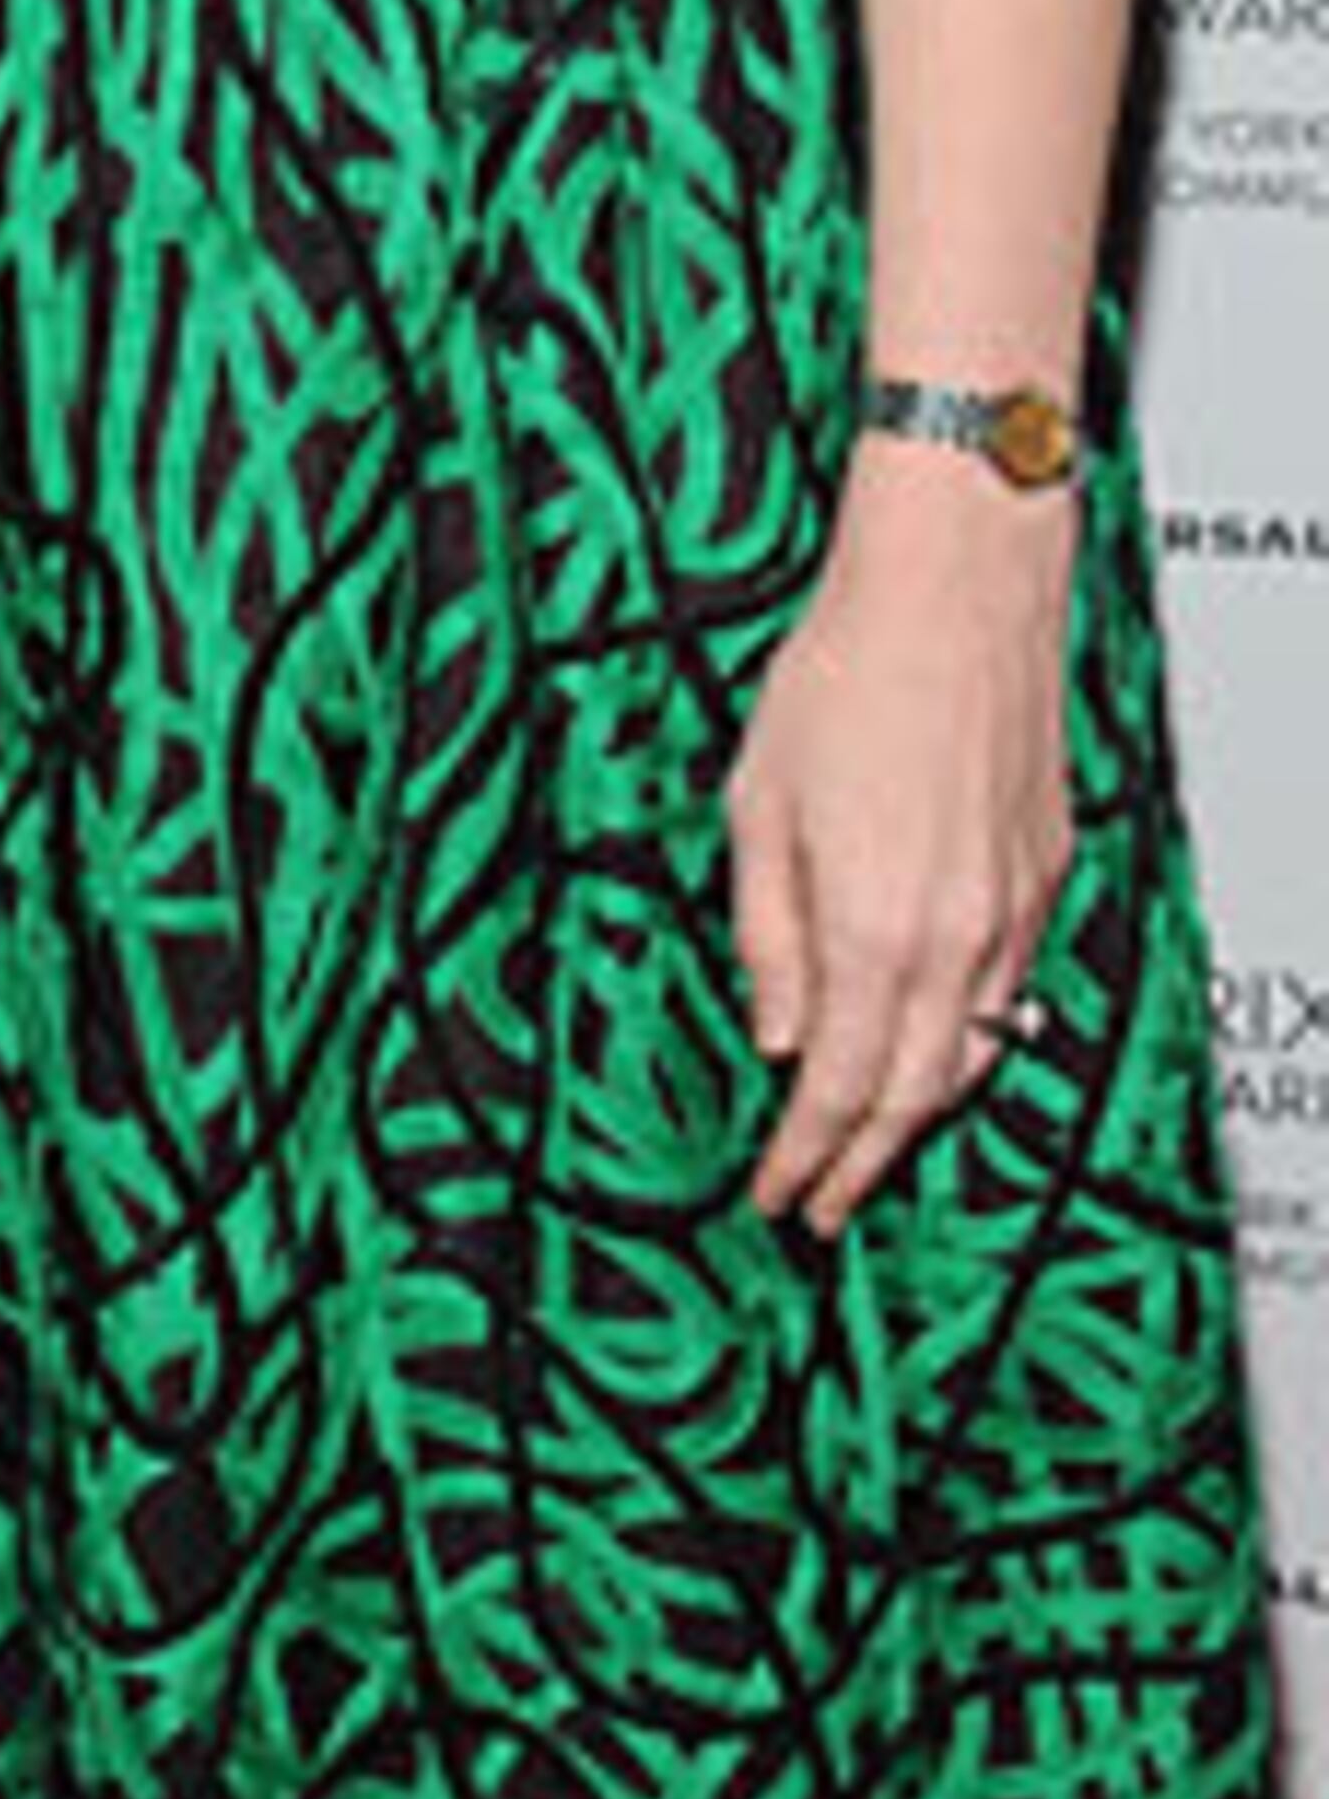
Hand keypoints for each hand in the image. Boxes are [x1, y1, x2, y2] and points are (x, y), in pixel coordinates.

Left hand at [725, 444, 1073, 1234]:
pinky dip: (966, 1041)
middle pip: (913, 1095)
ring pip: (971, 1055)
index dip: (805, 1156)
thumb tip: (776, 1035)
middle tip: (821, 1203)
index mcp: (872, 928)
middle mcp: (955, 938)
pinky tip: (934, 1044)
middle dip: (863, 1161)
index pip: (839, 1089)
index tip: (776, 1197)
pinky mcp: (1042, 879)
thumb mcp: (757, 807)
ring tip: (868, 1145)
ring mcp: (1010, 913)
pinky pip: (1005, 994)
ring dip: (917, 1111)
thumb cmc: (843, 676)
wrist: (954, 595)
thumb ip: (768, 935)